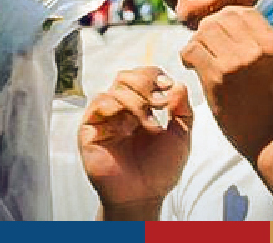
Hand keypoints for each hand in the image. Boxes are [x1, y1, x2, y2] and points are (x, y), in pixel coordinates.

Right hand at [79, 67, 193, 218]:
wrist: (143, 197)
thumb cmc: (160, 171)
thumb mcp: (181, 137)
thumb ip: (183, 110)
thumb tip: (178, 83)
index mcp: (140, 107)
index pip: (142, 77)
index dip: (154, 76)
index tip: (168, 86)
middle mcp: (120, 110)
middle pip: (126, 77)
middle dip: (146, 84)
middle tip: (161, 102)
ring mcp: (104, 119)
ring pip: (114, 89)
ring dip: (136, 99)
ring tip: (150, 120)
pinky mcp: (90, 130)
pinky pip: (98, 105)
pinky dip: (115, 105)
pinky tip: (130, 122)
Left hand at [181, 6, 272, 163]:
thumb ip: (262, 43)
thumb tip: (235, 21)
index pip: (244, 12)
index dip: (227, 17)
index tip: (221, 31)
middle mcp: (257, 49)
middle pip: (221, 18)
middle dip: (209, 28)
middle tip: (206, 44)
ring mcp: (236, 63)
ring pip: (204, 31)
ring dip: (197, 41)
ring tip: (199, 56)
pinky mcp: (217, 79)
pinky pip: (193, 51)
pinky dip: (187, 55)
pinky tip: (192, 66)